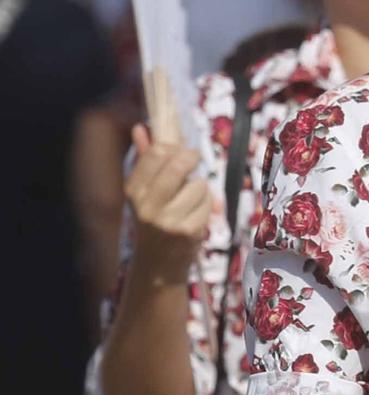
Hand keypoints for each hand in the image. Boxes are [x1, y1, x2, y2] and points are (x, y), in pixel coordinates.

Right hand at [124, 123, 210, 268]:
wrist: (158, 266)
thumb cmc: (155, 221)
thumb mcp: (145, 193)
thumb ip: (145, 160)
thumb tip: (141, 128)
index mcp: (133, 191)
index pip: (155, 154)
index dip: (173, 147)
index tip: (179, 150)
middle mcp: (146, 205)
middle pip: (178, 166)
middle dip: (191, 157)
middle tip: (194, 158)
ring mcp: (167, 220)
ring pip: (199, 184)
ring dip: (201, 188)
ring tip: (190, 200)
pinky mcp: (187, 231)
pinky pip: (209, 202)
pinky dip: (208, 205)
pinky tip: (196, 215)